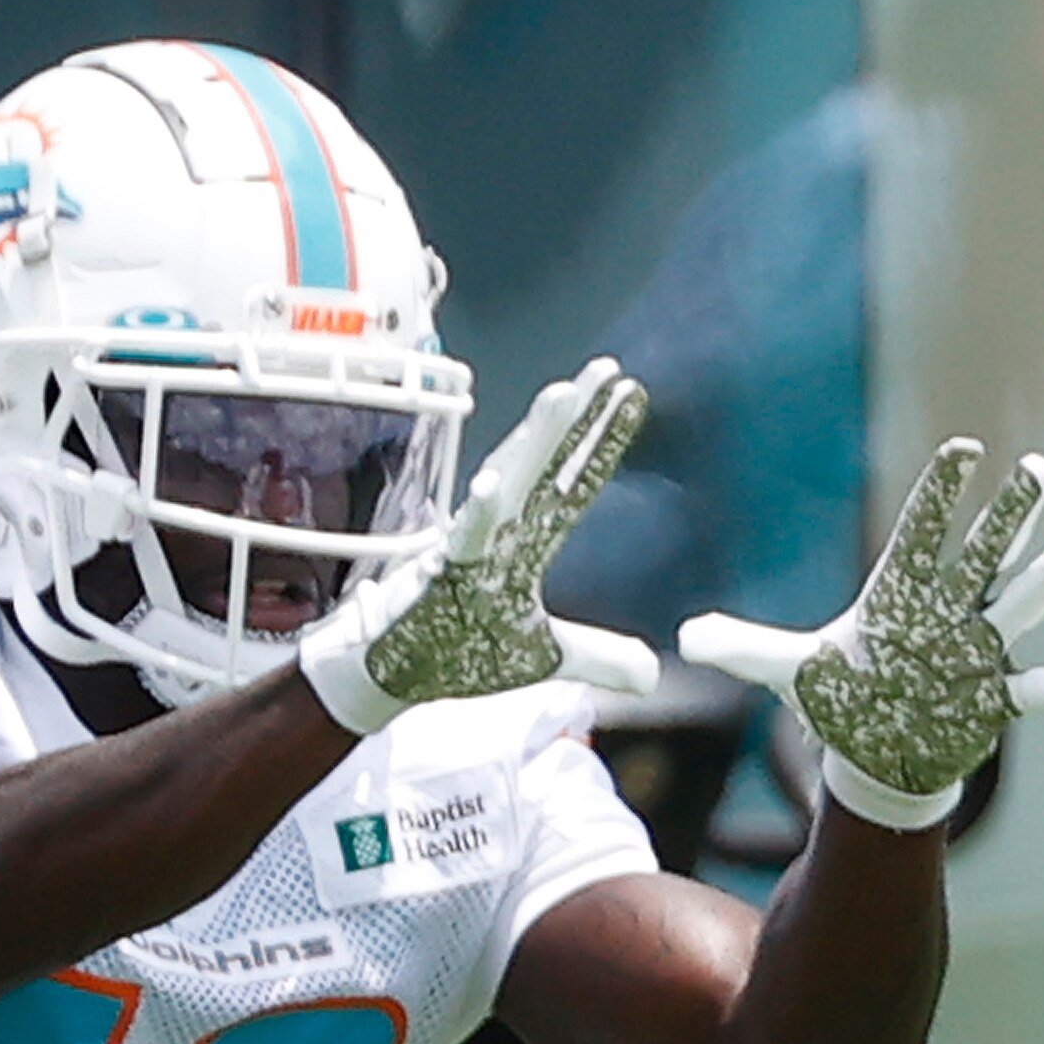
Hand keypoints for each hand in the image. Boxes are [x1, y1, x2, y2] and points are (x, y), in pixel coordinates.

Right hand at [299, 358, 659, 734]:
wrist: (391, 675)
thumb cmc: (457, 651)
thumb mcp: (544, 658)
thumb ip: (598, 656)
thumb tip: (653, 674)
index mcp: (526, 541)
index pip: (574, 483)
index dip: (602, 441)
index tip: (630, 394)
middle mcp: (499, 530)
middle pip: (545, 462)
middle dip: (575, 416)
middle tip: (607, 368)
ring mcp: (467, 546)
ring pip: (505, 482)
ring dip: (532, 441)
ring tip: (562, 395)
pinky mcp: (438, 575)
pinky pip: (459, 541)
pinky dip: (475, 515)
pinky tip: (491, 487)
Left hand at [677, 439, 1043, 830]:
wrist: (874, 750)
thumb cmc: (839, 697)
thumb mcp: (784, 670)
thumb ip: (741, 646)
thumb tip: (681, 637)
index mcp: (898, 594)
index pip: (919, 534)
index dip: (939, 496)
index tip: (964, 450)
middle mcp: (945, 613)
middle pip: (982, 556)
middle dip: (1009, 516)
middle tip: (1037, 470)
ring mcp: (974, 654)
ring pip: (1017, 607)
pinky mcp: (990, 700)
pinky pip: (1032, 692)